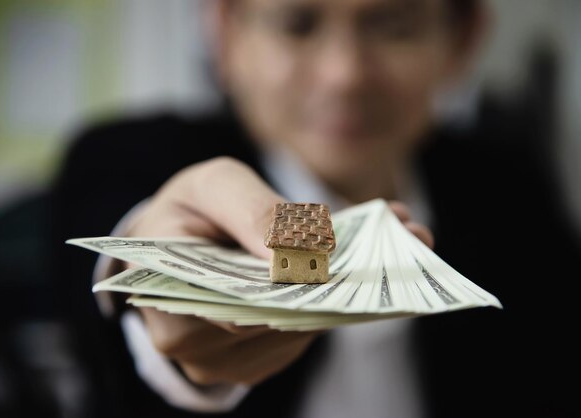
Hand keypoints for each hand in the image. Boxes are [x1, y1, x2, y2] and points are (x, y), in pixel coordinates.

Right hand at [126, 157, 433, 385]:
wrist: (174, 243)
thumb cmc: (188, 210)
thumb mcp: (212, 186)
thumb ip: (251, 210)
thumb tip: (303, 252)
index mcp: (168, 297)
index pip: (238, 301)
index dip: (301, 278)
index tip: (361, 247)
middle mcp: (193, 343)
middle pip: (283, 321)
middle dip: (350, 277)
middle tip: (412, 237)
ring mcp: (227, 360)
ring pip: (303, 330)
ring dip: (356, 288)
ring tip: (404, 239)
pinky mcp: (256, 360)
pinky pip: (303, 335)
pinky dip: (338, 299)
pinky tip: (368, 263)